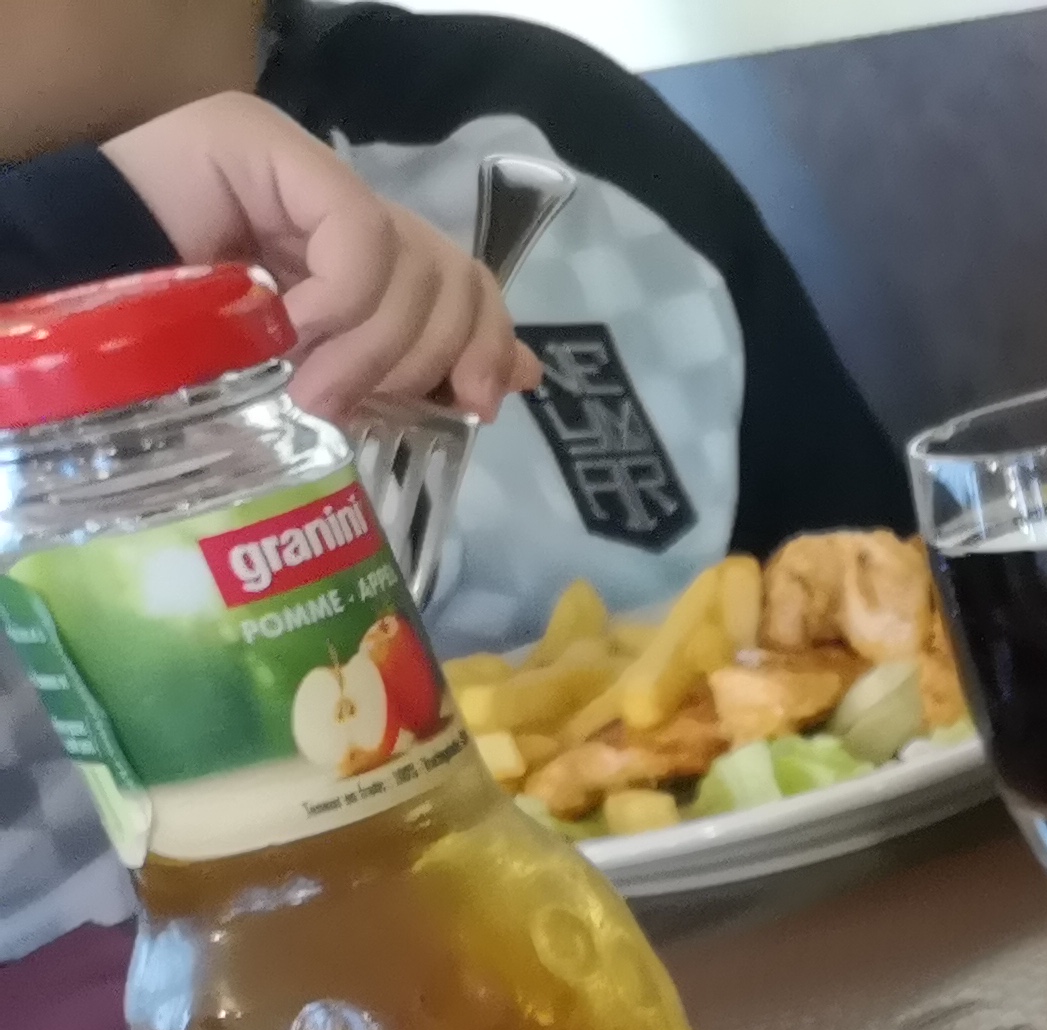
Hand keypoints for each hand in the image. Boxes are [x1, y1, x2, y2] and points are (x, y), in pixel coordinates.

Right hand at [100, 94, 538, 419]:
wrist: (73, 306)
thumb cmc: (176, 353)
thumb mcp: (309, 375)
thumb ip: (401, 369)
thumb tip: (515, 380)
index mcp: (359, 263)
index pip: (464, 282)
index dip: (485, 342)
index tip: (473, 404)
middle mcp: (342, 210)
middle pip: (451, 273)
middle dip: (427, 356)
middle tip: (356, 406)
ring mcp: (303, 171)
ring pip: (413, 259)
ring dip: (373, 347)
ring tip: (313, 389)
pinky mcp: (269, 147)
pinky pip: (358, 234)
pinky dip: (340, 302)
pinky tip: (294, 335)